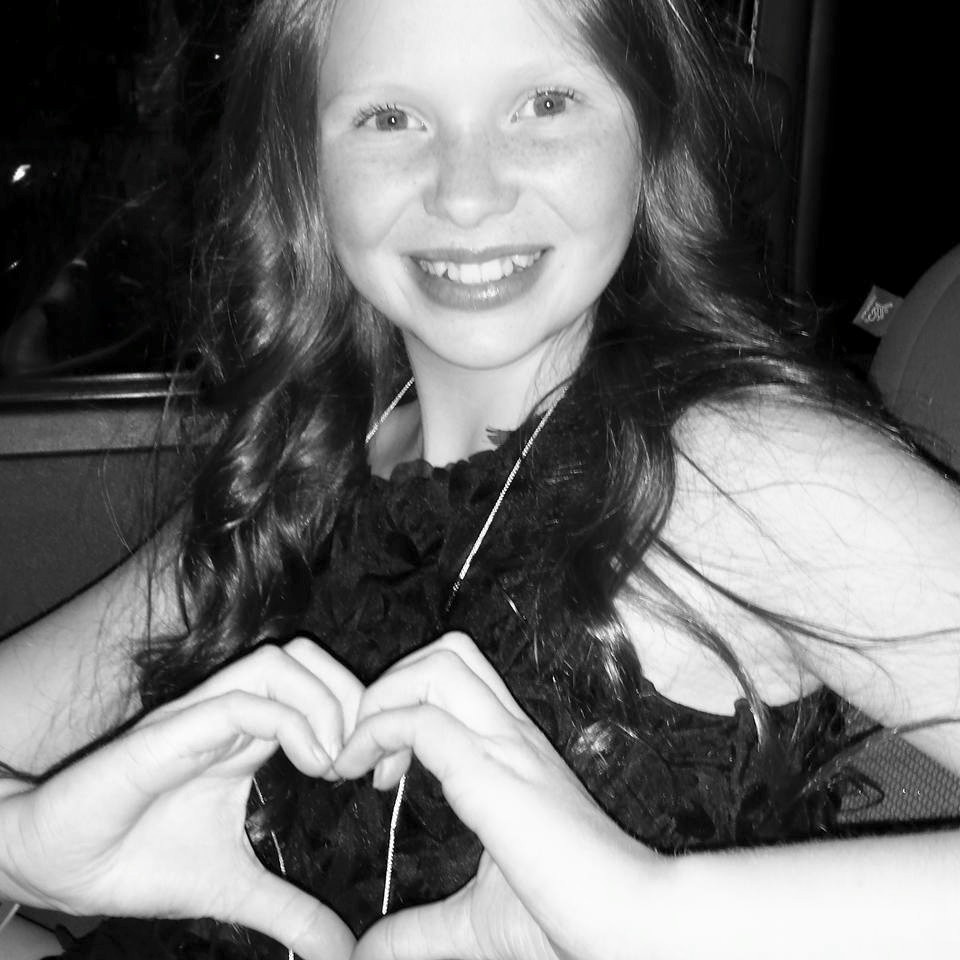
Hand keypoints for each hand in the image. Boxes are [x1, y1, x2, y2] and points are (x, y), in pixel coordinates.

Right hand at [0, 637, 360, 959]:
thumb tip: (340, 951)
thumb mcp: (233, 887)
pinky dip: (291, 722)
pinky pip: (242, 700)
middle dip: (353, 694)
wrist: (59, 870)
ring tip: (336, 763)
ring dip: (326, 703)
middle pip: (306, 656)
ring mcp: (201, 717)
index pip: (318, 684)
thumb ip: (289, 909)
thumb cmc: (139, 863)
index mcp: (248, 736)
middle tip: (365, 758)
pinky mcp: (172, 732)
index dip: (361, 714)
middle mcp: (229, 714)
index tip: (378, 772)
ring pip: (279, 662)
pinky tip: (313, 766)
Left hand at [335, 633, 653, 959]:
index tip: (377, 769)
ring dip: (383, 698)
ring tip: (362, 756)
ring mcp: (505, 746)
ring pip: (436, 666)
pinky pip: (422, 720)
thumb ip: (422, 930)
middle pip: (446, 651)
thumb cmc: (569, 918)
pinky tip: (363, 774)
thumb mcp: (479, 919)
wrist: (632, 924)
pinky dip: (377, 732)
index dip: (405, 700)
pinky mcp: (491, 773)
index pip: (457, 676)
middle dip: (390, 683)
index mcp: (514, 750)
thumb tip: (368, 954)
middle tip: (365, 748)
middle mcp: (511, 734)